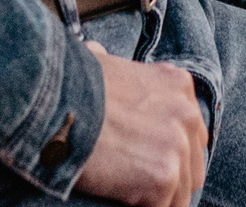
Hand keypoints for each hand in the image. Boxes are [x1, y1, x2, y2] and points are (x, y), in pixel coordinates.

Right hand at [75, 44, 207, 206]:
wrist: (53, 106)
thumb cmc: (69, 85)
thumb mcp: (104, 63)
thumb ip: (117, 70)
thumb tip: (98, 53)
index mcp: (177, 85)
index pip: (192, 133)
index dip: (170, 152)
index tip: (148, 161)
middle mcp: (186, 113)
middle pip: (193, 165)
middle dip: (170, 177)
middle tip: (138, 183)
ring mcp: (177, 146)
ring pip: (182, 194)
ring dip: (159, 199)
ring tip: (130, 196)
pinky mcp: (164, 177)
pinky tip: (123, 203)